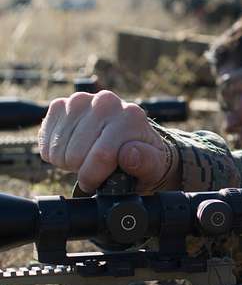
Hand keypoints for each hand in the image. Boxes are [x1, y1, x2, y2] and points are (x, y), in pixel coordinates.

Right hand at [38, 91, 180, 193]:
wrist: (127, 140)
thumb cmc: (141, 157)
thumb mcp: (153, 166)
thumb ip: (146, 162)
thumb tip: (129, 154)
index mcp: (130, 116)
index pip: (101, 154)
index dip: (94, 177)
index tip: (96, 184)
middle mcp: (105, 101)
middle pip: (75, 154)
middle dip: (82, 170)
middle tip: (95, 167)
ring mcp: (80, 100)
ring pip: (58, 149)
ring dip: (68, 162)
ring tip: (86, 158)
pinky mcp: (60, 105)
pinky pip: (45, 141)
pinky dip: (54, 152)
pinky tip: (72, 149)